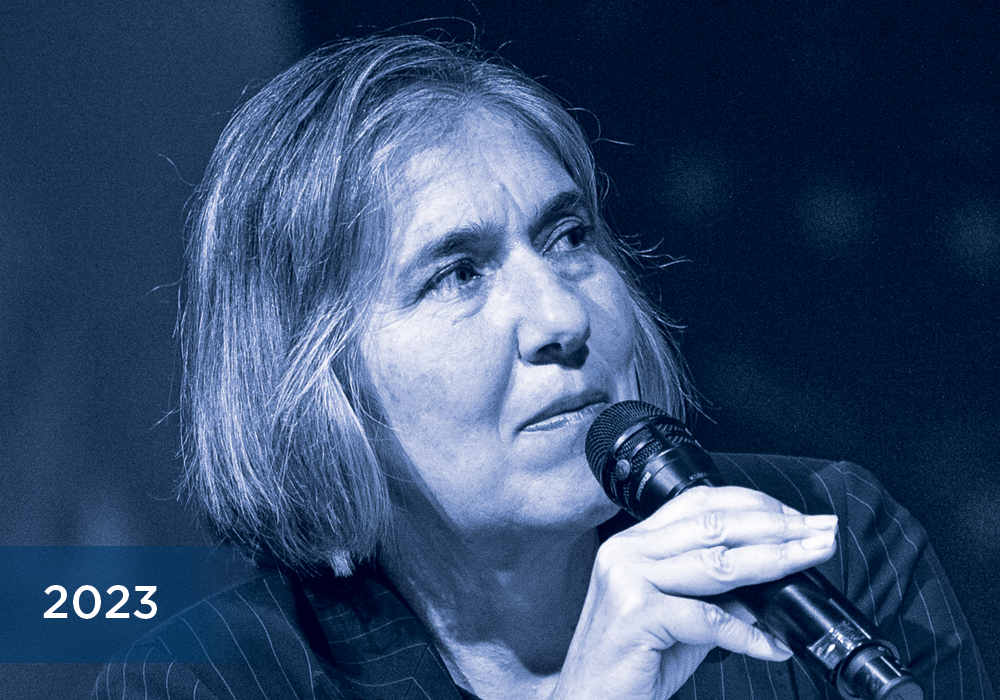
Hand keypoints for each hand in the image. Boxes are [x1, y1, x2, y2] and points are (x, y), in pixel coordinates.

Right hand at [551, 486, 838, 699]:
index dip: (755, 504)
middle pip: (714, 525)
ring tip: (810, 561)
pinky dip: (748, 635)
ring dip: (775, 561)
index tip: (799, 518)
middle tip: (821, 533)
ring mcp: (628, 580)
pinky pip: (707, 619)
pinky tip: (775, 645)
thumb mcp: (681, 621)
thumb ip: (719, 596)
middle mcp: (627, 551)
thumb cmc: (631, 663)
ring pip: (717, 562)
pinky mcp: (636, 615)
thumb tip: (772, 582)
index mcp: (634, 542)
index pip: (699, 503)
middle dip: (778, 527)